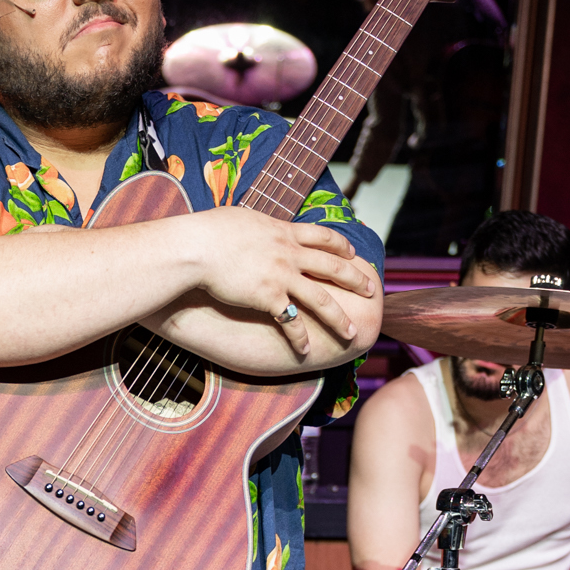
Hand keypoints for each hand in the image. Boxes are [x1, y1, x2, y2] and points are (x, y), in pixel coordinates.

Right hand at [190, 206, 377, 359]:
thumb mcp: (242, 219)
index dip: (341, 246)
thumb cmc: (210, 231)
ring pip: (321, 299)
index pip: (322, 236)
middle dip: (355, 280)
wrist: (198, 247)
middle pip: (333, 266)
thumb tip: (254, 227)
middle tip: (371, 290)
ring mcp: (282, 276)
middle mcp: (290, 253)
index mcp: (284, 232)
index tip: (352, 255)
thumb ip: (257, 227)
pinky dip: (300, 338)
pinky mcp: (268, 298)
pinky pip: (291, 322)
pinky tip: (307, 350)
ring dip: (339, 318)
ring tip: (352, 332)